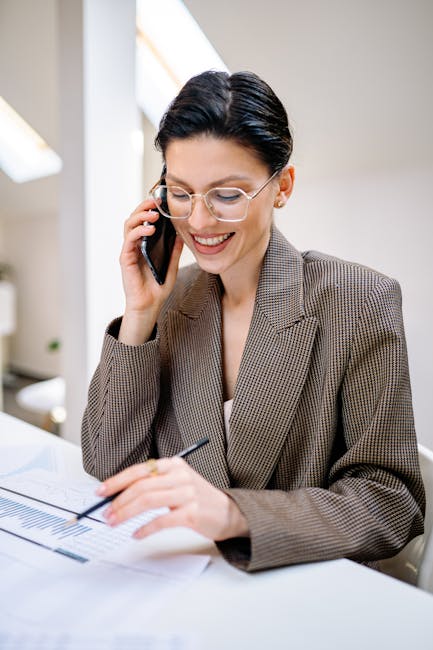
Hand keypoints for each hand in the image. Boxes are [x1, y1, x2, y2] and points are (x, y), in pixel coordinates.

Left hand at [97, 457, 248, 540]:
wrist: (229, 512)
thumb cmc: (197, 499)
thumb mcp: (177, 483)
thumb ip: (153, 485)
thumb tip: (119, 496)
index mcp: (174, 464)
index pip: (139, 470)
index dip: (117, 481)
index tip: (101, 491)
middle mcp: (180, 475)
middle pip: (141, 486)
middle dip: (119, 501)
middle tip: (105, 513)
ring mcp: (187, 494)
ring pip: (148, 501)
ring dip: (126, 513)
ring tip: (114, 522)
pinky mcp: (192, 513)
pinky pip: (162, 520)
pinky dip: (145, 528)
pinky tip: (136, 534)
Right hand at [119, 199, 182, 342]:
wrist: (150, 305)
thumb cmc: (158, 287)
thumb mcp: (172, 265)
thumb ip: (175, 250)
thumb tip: (182, 233)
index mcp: (144, 245)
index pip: (144, 221)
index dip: (150, 209)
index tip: (162, 201)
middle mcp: (135, 245)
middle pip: (134, 218)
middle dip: (144, 207)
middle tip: (156, 202)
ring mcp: (129, 251)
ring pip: (129, 225)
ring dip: (141, 216)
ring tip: (154, 214)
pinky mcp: (126, 258)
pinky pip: (129, 240)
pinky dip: (139, 231)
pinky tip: (150, 229)